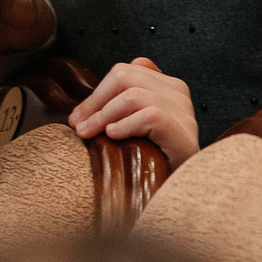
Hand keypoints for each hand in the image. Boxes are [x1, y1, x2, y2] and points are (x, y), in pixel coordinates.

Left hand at [71, 58, 199, 165]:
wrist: (180, 189)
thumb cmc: (156, 160)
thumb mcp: (136, 128)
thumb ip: (123, 107)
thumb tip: (92, 100)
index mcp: (166, 86)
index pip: (125, 71)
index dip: (97, 92)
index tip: (79, 116)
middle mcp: (177, 93)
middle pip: (125, 77)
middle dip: (96, 101)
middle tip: (79, 125)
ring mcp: (183, 111)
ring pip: (133, 95)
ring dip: (104, 115)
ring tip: (90, 133)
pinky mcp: (182, 131)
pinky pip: (149, 115)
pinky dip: (126, 125)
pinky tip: (113, 136)